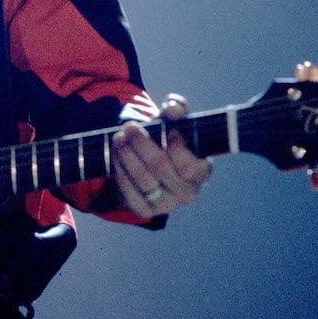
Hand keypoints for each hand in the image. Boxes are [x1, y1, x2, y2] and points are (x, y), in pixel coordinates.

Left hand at [112, 94, 211, 218]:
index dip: (177, 148)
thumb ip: (177, 109)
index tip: (167, 130)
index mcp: (201, 172)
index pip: (190, 166)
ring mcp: (166, 205)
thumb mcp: (174, 122)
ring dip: (127, 156)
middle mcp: (187, 192)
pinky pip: (129, 193)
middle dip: (142, 144)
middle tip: (129, 127)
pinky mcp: (145, 210)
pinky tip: (116, 155)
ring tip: (119, 138)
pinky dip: (120, 171)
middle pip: (161, 168)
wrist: (147, 163)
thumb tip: (173, 107)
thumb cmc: (166, 140)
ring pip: (143, 180)